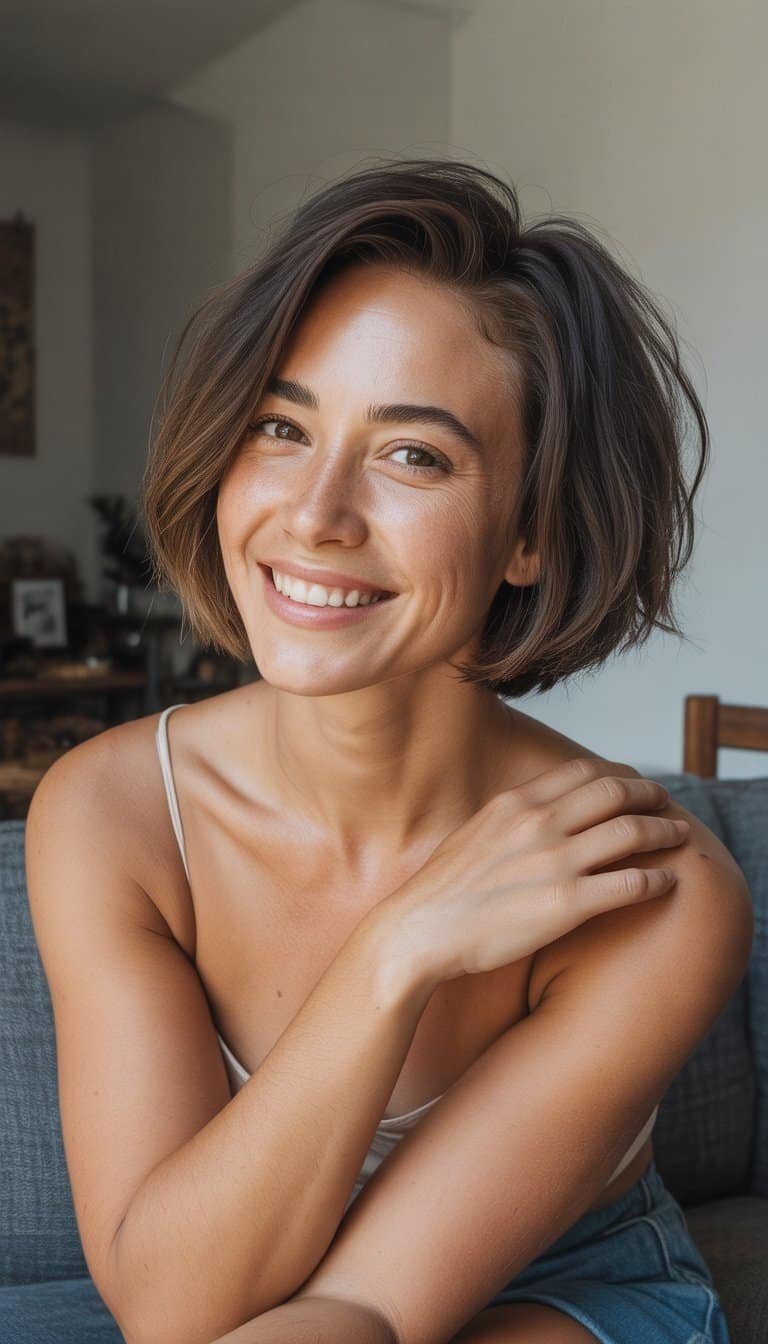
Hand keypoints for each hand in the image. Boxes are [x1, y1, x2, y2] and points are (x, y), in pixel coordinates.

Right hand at [378, 757, 688, 985]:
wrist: (420, 929)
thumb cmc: (442, 890)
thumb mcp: (474, 831)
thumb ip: (511, 818)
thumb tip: (535, 814)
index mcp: (516, 802)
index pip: (582, 772)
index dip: (617, 774)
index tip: (632, 783)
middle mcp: (539, 823)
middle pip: (615, 792)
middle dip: (649, 794)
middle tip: (665, 802)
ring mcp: (555, 861)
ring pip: (632, 832)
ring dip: (664, 831)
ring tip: (679, 836)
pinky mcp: (568, 903)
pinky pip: (631, 883)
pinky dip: (657, 878)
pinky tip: (667, 881)